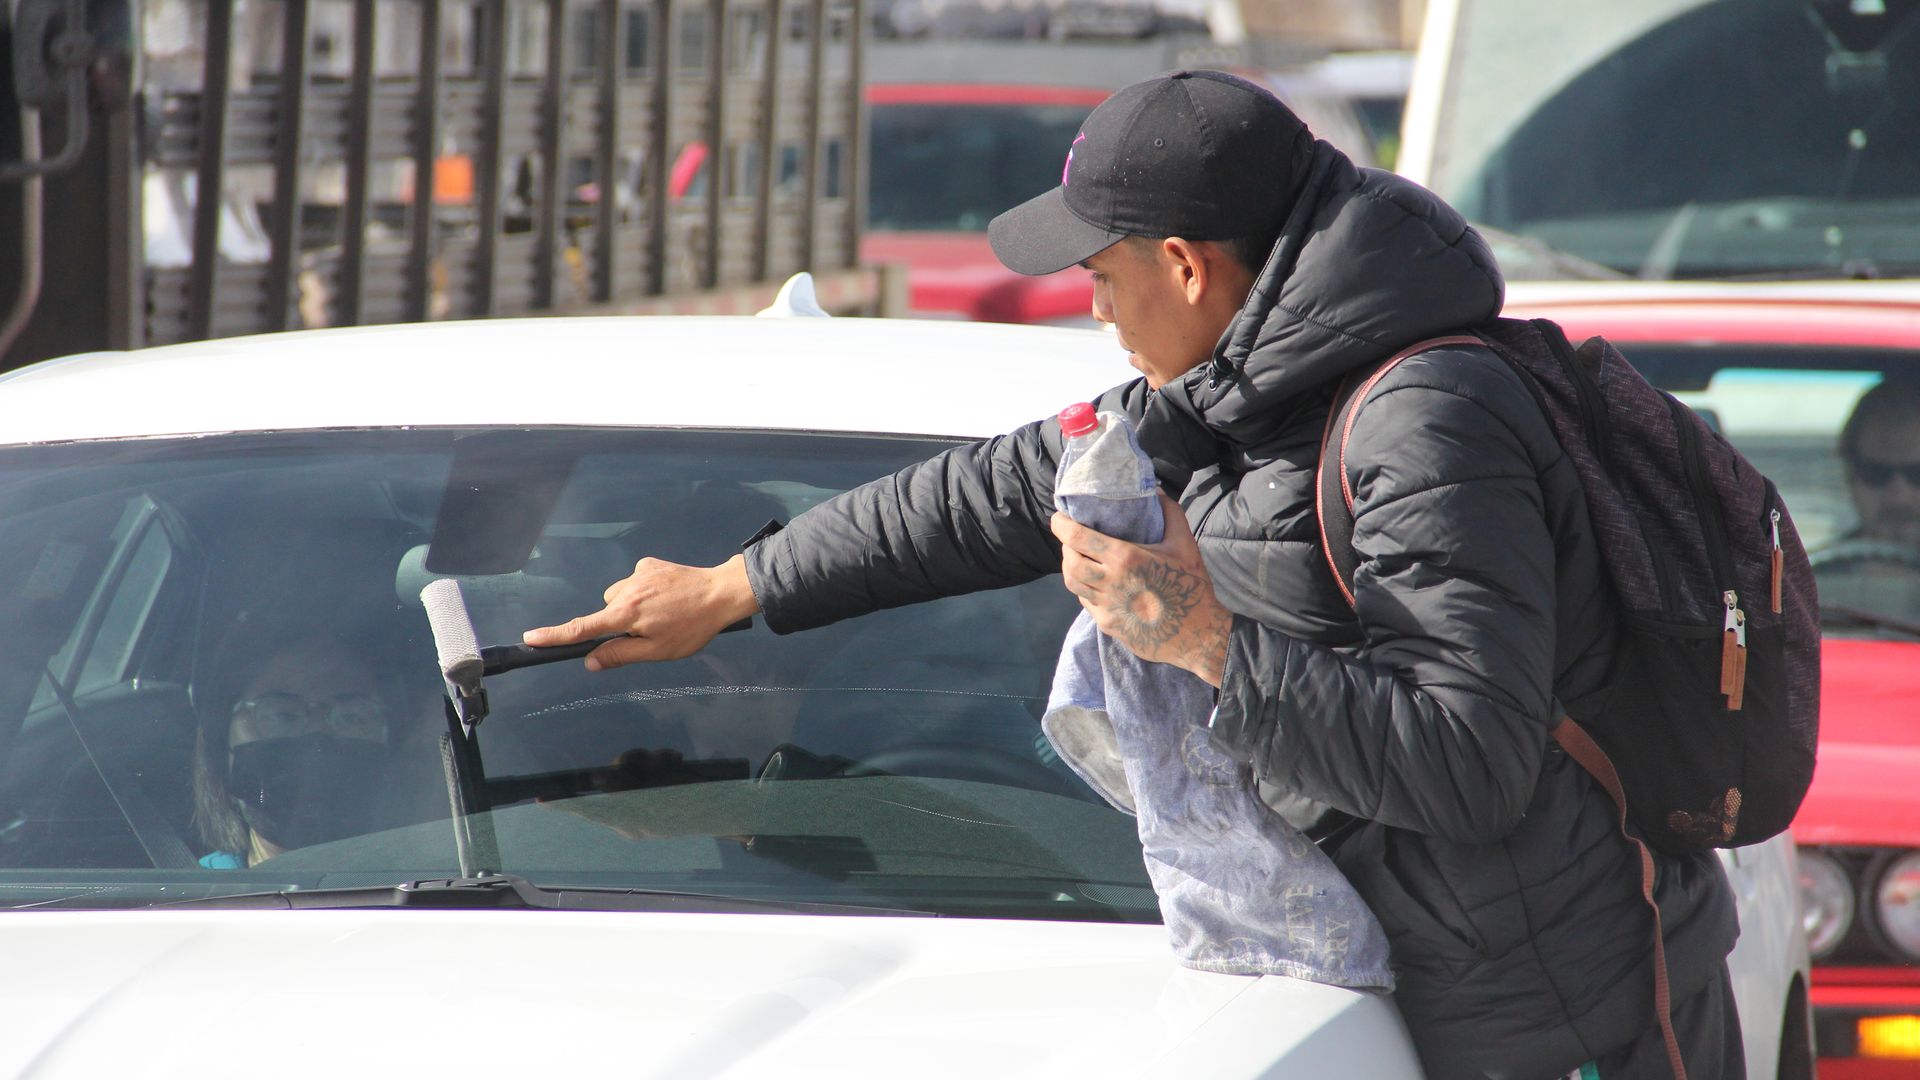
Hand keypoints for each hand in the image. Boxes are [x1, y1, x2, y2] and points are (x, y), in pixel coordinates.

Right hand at [523, 553, 759, 671]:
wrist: (721, 593)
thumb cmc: (693, 627)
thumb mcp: (658, 651)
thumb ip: (621, 654)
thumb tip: (591, 661)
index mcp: (626, 614)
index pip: (582, 628)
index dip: (555, 635)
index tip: (532, 638)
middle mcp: (626, 590)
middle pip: (605, 613)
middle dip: (617, 625)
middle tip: (649, 633)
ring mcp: (638, 574)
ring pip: (619, 597)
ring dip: (630, 608)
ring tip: (663, 614)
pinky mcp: (650, 564)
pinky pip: (635, 582)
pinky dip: (643, 591)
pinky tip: (667, 597)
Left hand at [1050, 490, 1230, 685]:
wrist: (1198, 635)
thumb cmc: (1191, 586)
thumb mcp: (1185, 544)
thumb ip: (1170, 513)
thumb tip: (1156, 490)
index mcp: (1125, 559)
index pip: (1077, 539)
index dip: (1061, 525)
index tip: (1058, 517)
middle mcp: (1110, 583)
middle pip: (1069, 563)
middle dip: (1065, 547)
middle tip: (1070, 538)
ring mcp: (1107, 607)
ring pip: (1073, 584)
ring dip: (1070, 568)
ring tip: (1078, 558)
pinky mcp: (1108, 624)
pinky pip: (1086, 601)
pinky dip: (1084, 587)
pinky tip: (1094, 581)